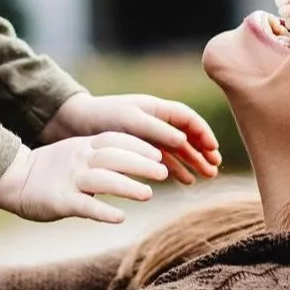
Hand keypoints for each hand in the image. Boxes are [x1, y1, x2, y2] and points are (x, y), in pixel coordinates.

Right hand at [0, 135, 168, 223]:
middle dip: (141, 164)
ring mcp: (70, 180)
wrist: (15, 179)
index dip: (139, 146)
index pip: (116, 140)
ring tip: (148, 194)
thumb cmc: (51, 168)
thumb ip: (101, 153)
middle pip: (114, 157)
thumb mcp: (76, 152)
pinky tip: (120, 218)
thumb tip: (134, 158)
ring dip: (127, 186)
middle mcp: (79, 159)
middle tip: (164, 173)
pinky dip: (103, 212)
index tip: (159, 153)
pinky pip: (85, 206)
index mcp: (84, 146)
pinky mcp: (60, 201)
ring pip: (103, 180)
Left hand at [40, 92, 221, 184]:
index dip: (202, 132)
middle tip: (214, 167)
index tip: (212, 149)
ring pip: (177, 148)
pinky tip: (185, 181)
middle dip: (202, 150)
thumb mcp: (130, 121)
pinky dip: (175, 168)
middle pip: (186, 134)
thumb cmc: (103, 116)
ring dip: (192, 161)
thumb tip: (184, 140)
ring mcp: (148, 134)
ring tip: (205, 177)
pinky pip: (163, 158)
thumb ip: (156, 130)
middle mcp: (156, 120)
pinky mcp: (138, 148)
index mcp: (156, 108)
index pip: (187, 119)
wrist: (75, 123)